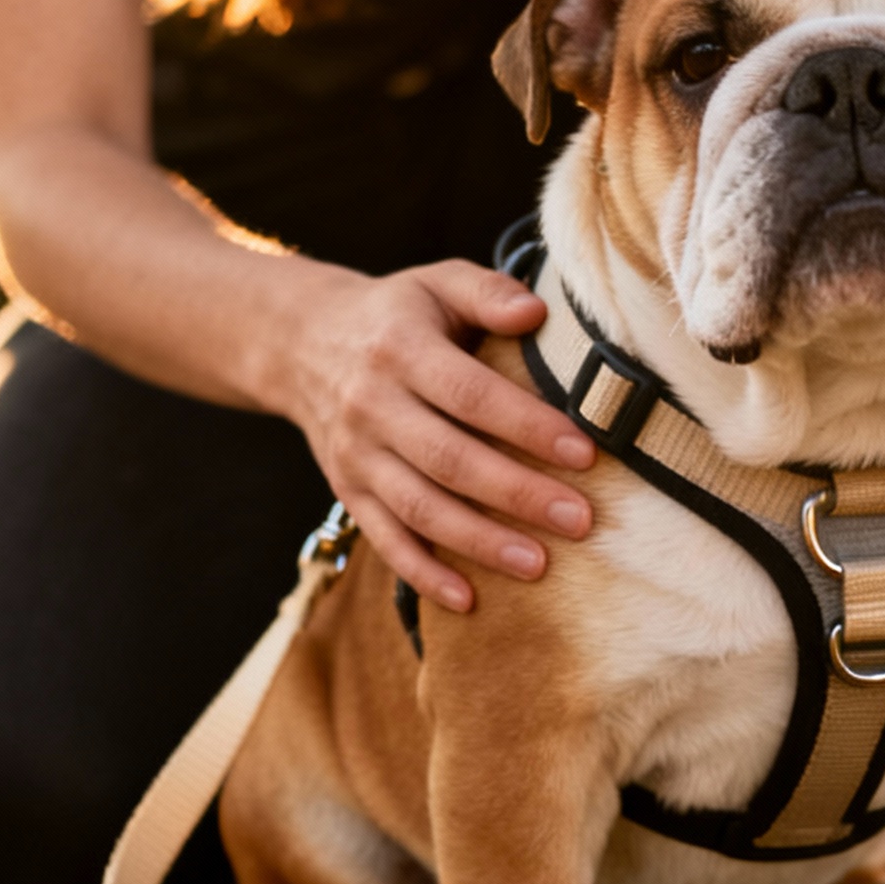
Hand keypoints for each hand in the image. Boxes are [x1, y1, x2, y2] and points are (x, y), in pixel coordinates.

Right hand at [284, 261, 594, 610]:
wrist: (301, 344)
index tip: (583, 452)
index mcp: (400, 349)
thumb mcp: (437, 283)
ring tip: (539, 564)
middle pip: (449, 459)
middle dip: (517, 494)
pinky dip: (423, 573)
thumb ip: (488, 292)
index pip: (470, 394)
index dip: (526, 425)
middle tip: (580, 520)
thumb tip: (537, 312)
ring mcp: (356, 455)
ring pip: (420, 507)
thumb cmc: (397, 314)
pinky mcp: (348, 491)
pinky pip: (385, 538)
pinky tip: (469, 600)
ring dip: (479, 542)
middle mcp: (372, 406)